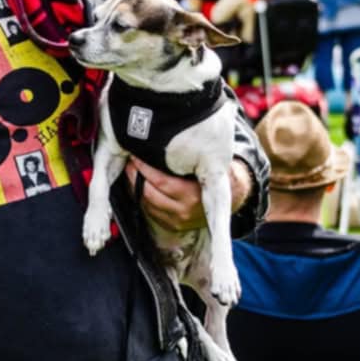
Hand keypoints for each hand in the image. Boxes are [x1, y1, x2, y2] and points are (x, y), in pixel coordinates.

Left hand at [125, 157, 252, 232]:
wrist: (230, 198)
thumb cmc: (216, 174)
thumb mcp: (209, 164)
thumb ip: (192, 156)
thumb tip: (167, 135)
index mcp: (194, 195)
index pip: (162, 182)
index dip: (145, 168)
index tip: (136, 155)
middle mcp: (184, 210)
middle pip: (149, 192)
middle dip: (136, 174)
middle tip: (129, 159)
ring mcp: (176, 220)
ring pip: (145, 201)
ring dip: (134, 184)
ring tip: (131, 168)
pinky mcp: (171, 225)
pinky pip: (148, 209)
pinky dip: (140, 195)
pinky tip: (137, 182)